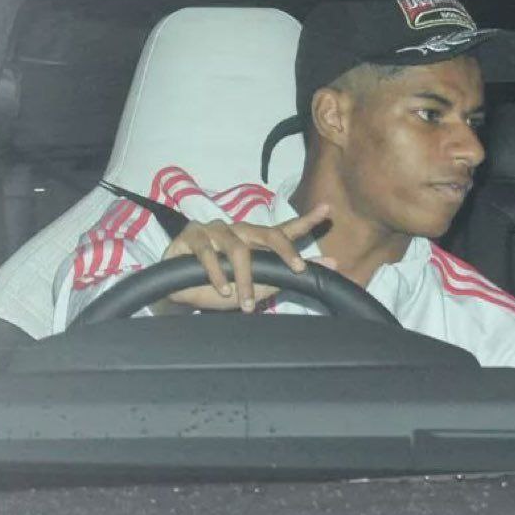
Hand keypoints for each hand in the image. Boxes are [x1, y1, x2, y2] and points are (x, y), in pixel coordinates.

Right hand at [158, 204, 333, 312]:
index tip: (327, 209)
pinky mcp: (192, 235)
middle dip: (285, 252)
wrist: (181, 296)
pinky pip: (208, 252)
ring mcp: (215, 230)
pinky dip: (217, 274)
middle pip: (267, 233)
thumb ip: (292, 274)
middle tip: (298, 269)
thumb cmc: (222, 288)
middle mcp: (239, 230)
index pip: (284, 229)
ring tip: (246, 304)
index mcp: (256, 241)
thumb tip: (333, 263)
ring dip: (244, 279)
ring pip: (238, 249)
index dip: (306, 219)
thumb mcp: (261, 286)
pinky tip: (222, 289)